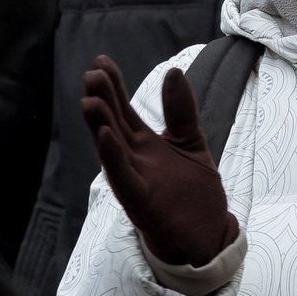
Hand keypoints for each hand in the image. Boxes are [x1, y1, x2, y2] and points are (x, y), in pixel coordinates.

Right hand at [82, 55, 237, 267]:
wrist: (207, 235)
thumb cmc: (193, 192)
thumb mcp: (190, 142)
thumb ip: (180, 111)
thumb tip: (172, 71)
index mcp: (143, 144)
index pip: (123, 109)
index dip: (113, 86)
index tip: (101, 60)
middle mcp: (133, 159)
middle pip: (113, 124)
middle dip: (102, 100)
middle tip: (91, 74)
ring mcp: (134, 179)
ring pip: (111, 149)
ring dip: (99, 126)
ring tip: (90, 101)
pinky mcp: (141, 200)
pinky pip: (123, 177)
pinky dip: (113, 157)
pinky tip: (105, 136)